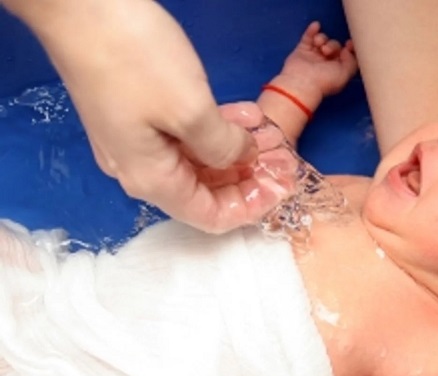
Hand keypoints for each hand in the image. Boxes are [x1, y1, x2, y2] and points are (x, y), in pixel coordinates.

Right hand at [16, 0, 261, 232]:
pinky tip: (248, 115)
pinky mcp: (140, 114)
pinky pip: (187, 135)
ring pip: (200, 160)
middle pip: (207, 191)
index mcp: (152, 179)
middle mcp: (142, 170)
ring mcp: (138, 141)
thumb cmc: (133, 58)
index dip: (252, 207)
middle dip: (250, 177)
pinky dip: (219, 128)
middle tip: (285, 157)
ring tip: (273, 133)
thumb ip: (224, 146)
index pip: (210, 217)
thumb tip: (242, 157)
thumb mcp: (191, 110)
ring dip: (239, 150)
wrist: (78, 4)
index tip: (283, 186)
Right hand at [279, 21, 357, 99]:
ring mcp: (313, 56)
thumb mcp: (345, 74)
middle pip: (334, 46)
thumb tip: (347, 51)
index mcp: (337, 70)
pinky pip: (308, 36)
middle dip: (333, 45)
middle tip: (327, 52)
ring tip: (318, 46)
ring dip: (322, 39)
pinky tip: (316, 26)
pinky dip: (312, 30)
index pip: (346, 55)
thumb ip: (352, 61)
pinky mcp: (302, 50)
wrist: (302, 82)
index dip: (349, 48)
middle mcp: (326, 63)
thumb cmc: (325, 81)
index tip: (348, 43)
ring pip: (322, 40)